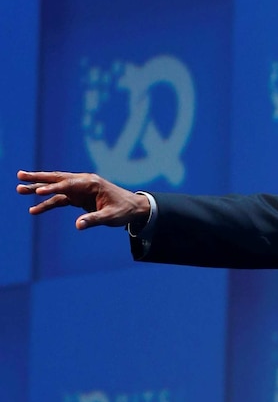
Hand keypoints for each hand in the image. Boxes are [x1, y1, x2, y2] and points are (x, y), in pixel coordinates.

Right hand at [17, 170, 150, 229]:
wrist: (134, 208)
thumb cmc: (124, 210)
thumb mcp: (111, 217)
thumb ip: (94, 219)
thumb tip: (78, 225)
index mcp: (91, 183)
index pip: (68, 184)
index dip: (53, 188)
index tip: (38, 192)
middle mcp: (83, 183)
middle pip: (57, 179)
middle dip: (38, 178)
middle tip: (19, 176)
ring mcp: (80, 189)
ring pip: (55, 188)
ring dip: (38, 189)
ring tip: (19, 189)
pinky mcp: (79, 198)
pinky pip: (60, 199)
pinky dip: (47, 204)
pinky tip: (34, 210)